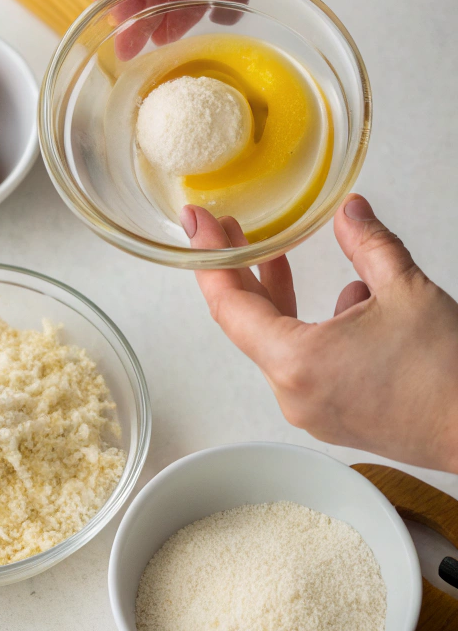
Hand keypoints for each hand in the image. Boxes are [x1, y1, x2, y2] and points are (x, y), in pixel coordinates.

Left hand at [181, 195, 457, 474]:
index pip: (229, 305)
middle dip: (240, 271)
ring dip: (282, 299)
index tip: (198, 224)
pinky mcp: (332, 418)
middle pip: (248, 323)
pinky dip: (313, 328)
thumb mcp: (406, 290)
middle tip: (227, 229)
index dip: (211, 258)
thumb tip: (350, 212)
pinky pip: (306, 364)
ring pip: (280, 342)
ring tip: (284, 254)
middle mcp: (293, 392)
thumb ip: (369, 244)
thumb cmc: (447, 375)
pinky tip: (348, 304)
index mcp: (295, 361)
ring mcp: (310, 410)